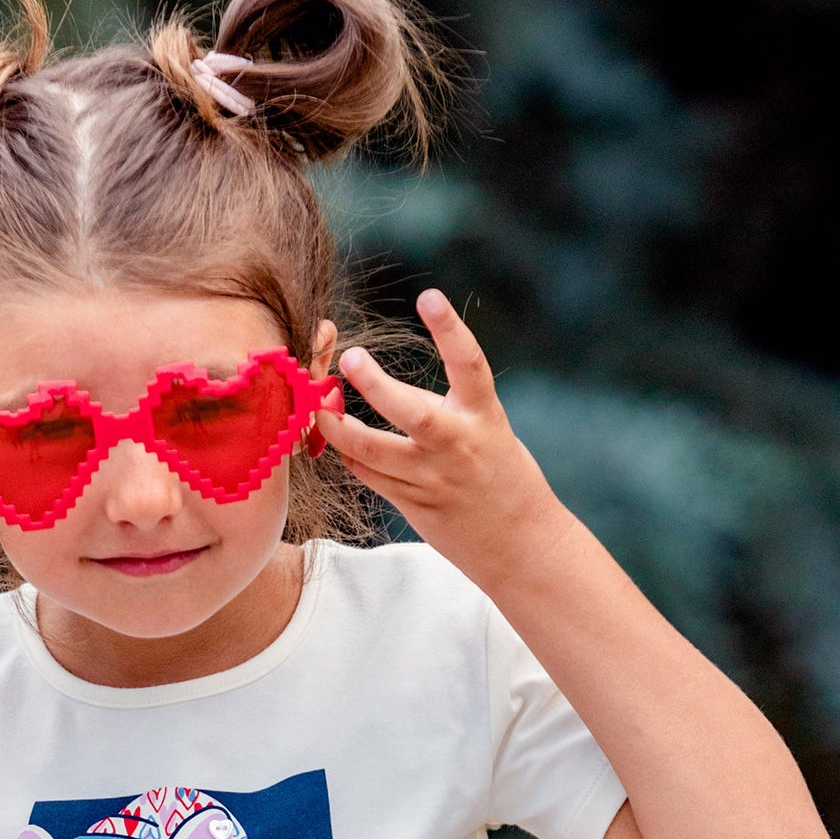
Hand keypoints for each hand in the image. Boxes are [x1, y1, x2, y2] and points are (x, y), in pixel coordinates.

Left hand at [322, 290, 563, 584]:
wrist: (519, 542)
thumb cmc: (501, 474)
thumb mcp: (488, 429)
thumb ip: (448, 408)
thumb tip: (386, 388)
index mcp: (484, 417)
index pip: (470, 365)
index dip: (450, 329)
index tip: (429, 296)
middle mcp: (458, 446)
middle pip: (412, 413)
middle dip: (376, 385)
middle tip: (350, 357)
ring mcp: (433, 479)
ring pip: (373, 452)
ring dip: (339, 427)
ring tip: (320, 404)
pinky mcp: (413, 505)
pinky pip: (370, 475)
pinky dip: (350, 455)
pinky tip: (340, 440)